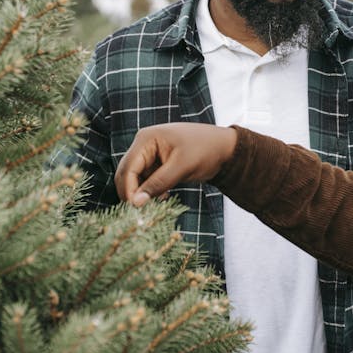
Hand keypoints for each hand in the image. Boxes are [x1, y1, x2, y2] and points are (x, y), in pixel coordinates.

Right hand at [114, 123, 237, 205]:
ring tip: (155, 204)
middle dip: (132, 192)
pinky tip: (163, 197)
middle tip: (141, 213)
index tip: (135, 210)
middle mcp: (144, 144)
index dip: (129, 190)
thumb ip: (158, 184)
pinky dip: (150, 190)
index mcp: (147, 139)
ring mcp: (149, 154)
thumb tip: (135, 203)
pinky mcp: (157, 163)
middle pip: (127, 173)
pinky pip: (145, 179)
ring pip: (135, 178)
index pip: (128, 168)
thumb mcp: (182, 167)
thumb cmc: (206, 151)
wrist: (225, 148)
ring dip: (141, 193)